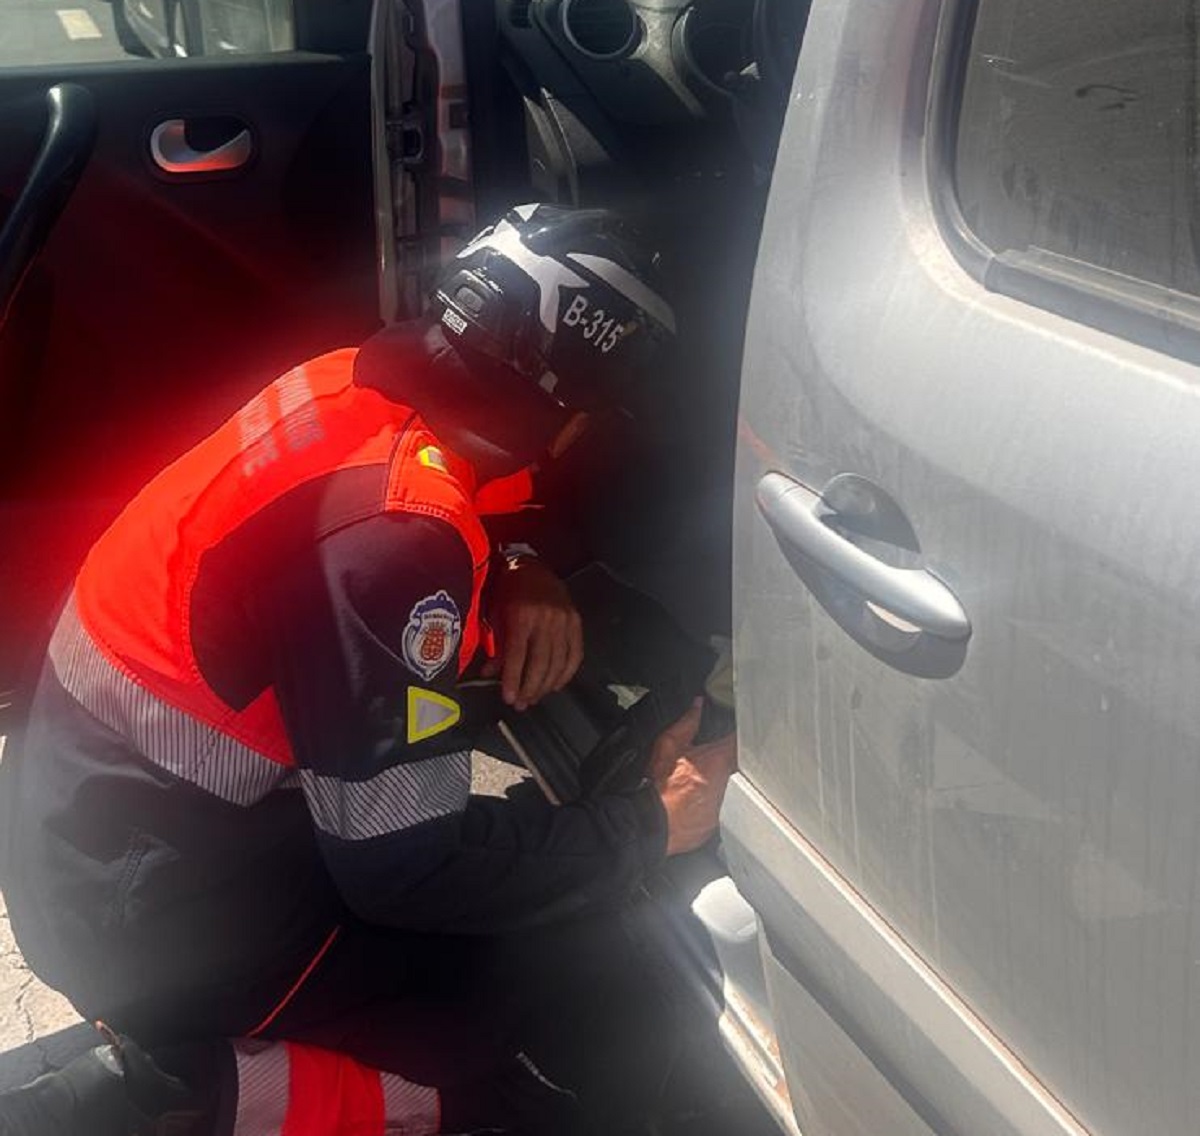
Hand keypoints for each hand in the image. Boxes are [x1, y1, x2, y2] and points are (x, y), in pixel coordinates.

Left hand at [483, 559, 583, 709]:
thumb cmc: (508, 591)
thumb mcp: (496, 615)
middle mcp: (545, 619)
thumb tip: (488, 675)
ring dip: (546, 685)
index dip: (513, 680)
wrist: (531, 566)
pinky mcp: (576, 622)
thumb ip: (496, 646)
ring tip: (534, 697)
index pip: (518, 656)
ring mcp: (564, 621)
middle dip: (530, 688)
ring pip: (558, 663)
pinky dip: (566, 673)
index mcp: (522, 616)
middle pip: (540, 663)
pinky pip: (575, 655)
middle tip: (521, 704)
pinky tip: (555, 685)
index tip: (509, 698)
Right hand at [650, 699, 736, 856]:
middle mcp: (727, 782)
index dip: (736, 737)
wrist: (650, 821)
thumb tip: (697, 706)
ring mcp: (724, 805)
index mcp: (718, 759)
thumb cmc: (657, 784)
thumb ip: (687, 722)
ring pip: (729, 790)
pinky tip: (691, 804)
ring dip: (717, 785)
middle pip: (736, 767)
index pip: (740, 742)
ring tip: (694, 787)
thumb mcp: (668, 745)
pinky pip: (719, 810)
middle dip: (725, 763)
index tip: (730, 737)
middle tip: (706, 765)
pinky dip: (708, 805)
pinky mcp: (717, 823)